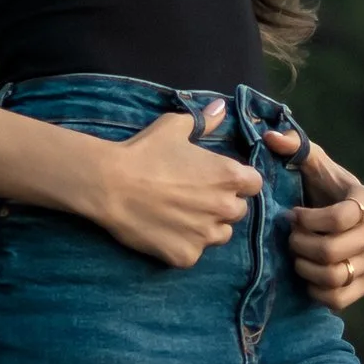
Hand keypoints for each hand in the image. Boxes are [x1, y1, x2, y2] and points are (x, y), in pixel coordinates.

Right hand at [89, 101, 257, 267]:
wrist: (110, 184)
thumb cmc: (145, 152)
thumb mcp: (176, 128)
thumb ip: (205, 121)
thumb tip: (221, 107)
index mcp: (229, 177)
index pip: (253, 184)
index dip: (238, 182)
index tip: (218, 180)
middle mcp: (225, 208)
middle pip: (238, 211)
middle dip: (222, 204)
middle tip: (194, 197)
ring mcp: (206, 235)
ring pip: (220, 234)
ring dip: (208, 226)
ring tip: (182, 216)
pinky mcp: (187, 256)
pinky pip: (194, 252)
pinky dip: (184, 245)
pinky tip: (165, 231)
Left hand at [269, 129, 363, 311]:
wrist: (326, 221)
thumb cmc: (315, 189)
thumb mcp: (307, 165)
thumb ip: (293, 147)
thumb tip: (272, 137)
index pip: (341, 218)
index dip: (308, 221)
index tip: (292, 214)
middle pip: (333, 251)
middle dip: (301, 245)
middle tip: (289, 238)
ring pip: (335, 276)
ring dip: (305, 267)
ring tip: (295, 255)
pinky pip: (339, 298)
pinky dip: (316, 290)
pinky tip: (306, 275)